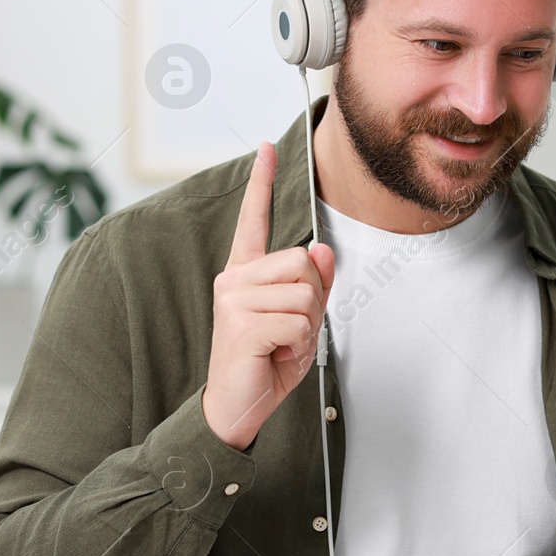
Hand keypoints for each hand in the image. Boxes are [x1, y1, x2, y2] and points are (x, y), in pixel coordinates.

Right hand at [201, 141, 335, 450]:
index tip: (266, 148)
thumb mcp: (300, 322)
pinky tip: (274, 355)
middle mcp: (233, 278)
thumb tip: (322, 250)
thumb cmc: (265, 364)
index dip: (262, 183)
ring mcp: (233, 298)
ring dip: (306, 327)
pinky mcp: (241, 322)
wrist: (237, 408)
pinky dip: (298, 343)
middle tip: (288, 333)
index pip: (253, 220)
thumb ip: (313, 286)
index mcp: (244, 274)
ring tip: (280, 346)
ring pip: (305, 292)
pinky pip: (297, 320)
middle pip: (302, 263)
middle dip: (311, 302)